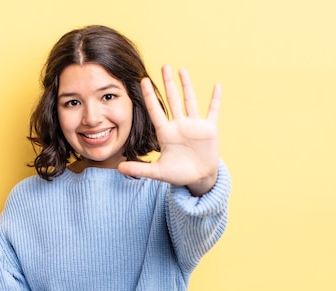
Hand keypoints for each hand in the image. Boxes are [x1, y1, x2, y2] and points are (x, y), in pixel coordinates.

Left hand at [117, 64, 221, 195]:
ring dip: (187, 86)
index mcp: (165, 133)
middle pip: (172, 100)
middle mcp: (179, 125)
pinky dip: (215, 99)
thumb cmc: (178, 174)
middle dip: (168, 83)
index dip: (149, 96)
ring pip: (189, 101)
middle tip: (164, 66)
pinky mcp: (209, 129)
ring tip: (182, 70)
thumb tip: (118, 168)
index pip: (155, 110)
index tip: (143, 80)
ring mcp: (194, 125)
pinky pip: (213, 111)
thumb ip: (139, 169)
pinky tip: (217, 86)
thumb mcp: (158, 172)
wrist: (198, 179)